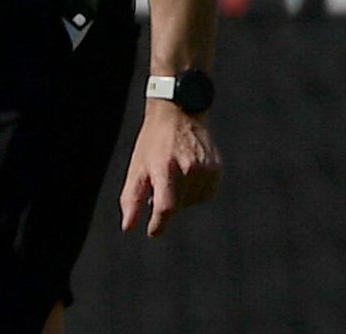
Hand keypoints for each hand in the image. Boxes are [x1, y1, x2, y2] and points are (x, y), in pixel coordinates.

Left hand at [120, 101, 221, 235]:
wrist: (178, 114)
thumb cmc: (152, 143)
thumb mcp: (137, 167)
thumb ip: (131, 199)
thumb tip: (128, 227)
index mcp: (165, 167)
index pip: (166, 206)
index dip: (159, 224)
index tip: (153, 232)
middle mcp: (188, 169)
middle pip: (178, 205)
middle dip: (166, 202)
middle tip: (158, 182)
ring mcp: (206, 169)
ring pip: (192, 202)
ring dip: (181, 197)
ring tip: (172, 174)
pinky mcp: (217, 170)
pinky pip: (205, 194)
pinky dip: (194, 191)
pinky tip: (187, 174)